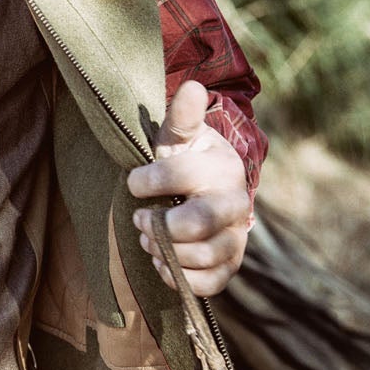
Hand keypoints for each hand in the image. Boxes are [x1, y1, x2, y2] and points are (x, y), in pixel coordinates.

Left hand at [125, 80, 252, 296]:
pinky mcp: (230, 265)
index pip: (181, 176)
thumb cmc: (187, 159)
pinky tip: (162, 262)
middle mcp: (235, 203)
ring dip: (164, 252)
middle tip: (139, 220)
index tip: (133, 183)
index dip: (147, 181)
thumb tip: (191, 86)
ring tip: (147, 239)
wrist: (211, 189)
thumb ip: (182, 116)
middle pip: (197, 223)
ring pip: (203, 256)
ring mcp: (235, 237)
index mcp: (222, 167)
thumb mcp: (181, 136)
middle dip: (158, 225)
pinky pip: (210, 283)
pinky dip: (180, 278)